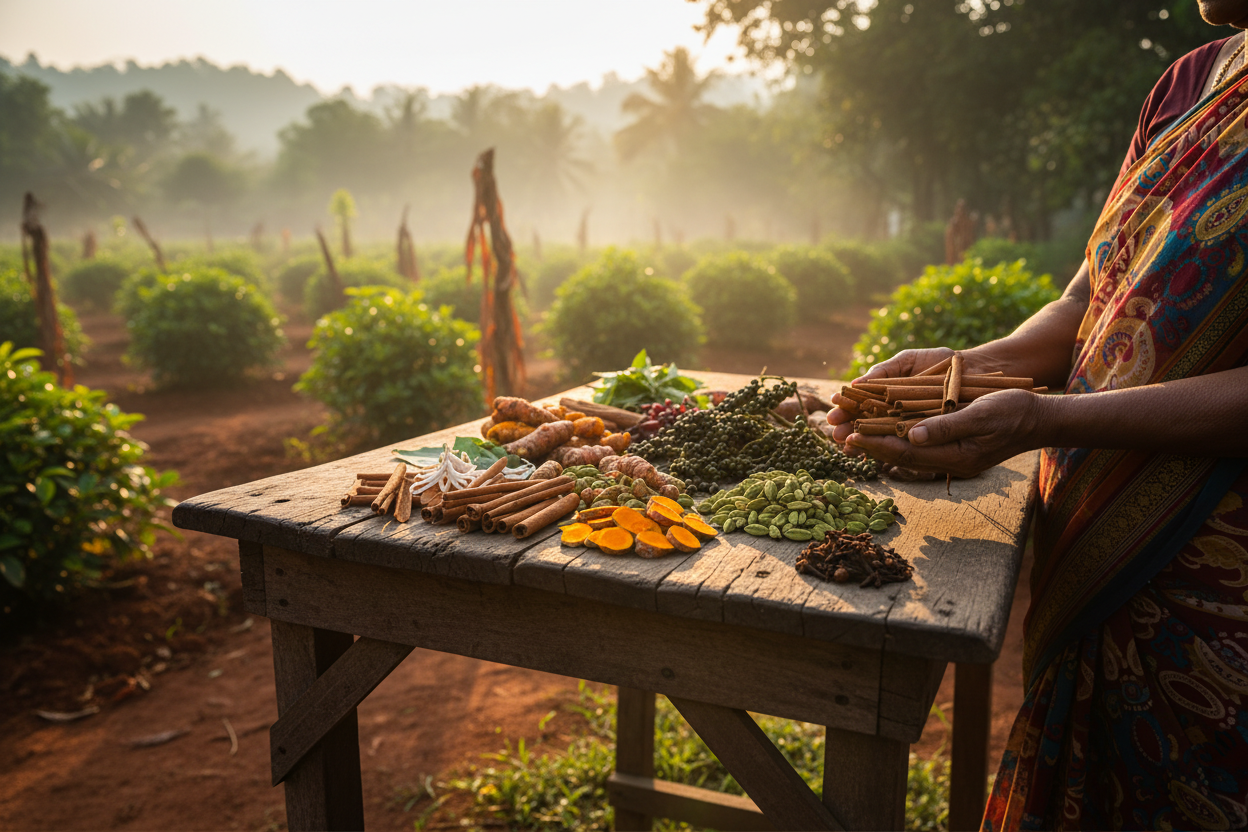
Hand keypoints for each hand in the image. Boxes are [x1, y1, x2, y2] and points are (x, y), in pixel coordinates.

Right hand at [826, 348, 954, 443]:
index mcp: (887, 396)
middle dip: (849, 431)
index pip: (860, 407)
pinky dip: (890, 450)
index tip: (832, 415)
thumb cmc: (940, 361)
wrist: (973, 369)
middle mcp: (896, 414)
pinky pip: (907, 446)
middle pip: (866, 426)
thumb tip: (855, 384)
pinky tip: (874, 452)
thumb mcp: (907, 361)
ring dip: (863, 444)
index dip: (845, 413)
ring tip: (848, 446)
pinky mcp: (928, 438)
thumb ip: (883, 371)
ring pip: (882, 439)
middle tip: (835, 434)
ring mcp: (911, 427)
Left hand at [844, 388, 1046, 477]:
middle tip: (840, 437)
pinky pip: (919, 446)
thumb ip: (948, 426)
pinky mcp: (955, 449)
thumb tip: (913, 435)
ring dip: (880, 443)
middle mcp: (951, 461)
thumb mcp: (982, 414)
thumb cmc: (1015, 411)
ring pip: (908, 452)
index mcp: (956, 456)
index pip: (907, 452)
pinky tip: (882, 431)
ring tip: (852, 435)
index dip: (877, 443)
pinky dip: (898, 438)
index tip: (852, 436)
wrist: (1040, 419)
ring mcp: (953, 457)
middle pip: (901, 455)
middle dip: (871, 446)